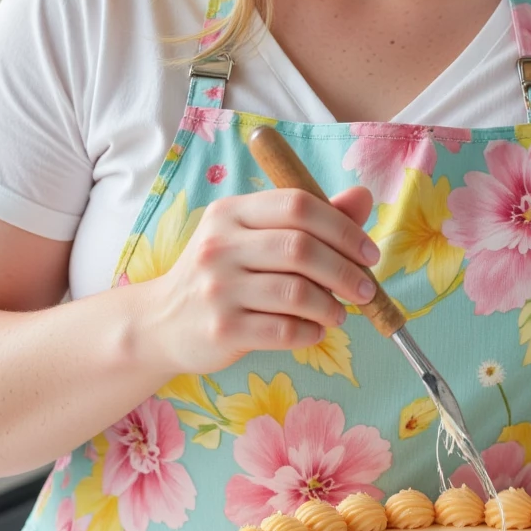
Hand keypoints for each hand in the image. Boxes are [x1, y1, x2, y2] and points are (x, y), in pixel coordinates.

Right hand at [152, 183, 379, 375]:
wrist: (162, 322)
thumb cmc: (222, 275)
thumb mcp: (256, 237)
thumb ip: (312, 218)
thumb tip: (363, 198)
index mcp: (231, 212)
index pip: (298, 204)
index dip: (343, 227)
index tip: (369, 253)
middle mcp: (219, 245)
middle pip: (301, 248)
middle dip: (345, 271)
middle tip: (366, 289)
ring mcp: (217, 288)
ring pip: (296, 292)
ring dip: (331, 306)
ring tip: (338, 314)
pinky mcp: (221, 329)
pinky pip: (283, 330)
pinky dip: (310, 332)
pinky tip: (314, 331)